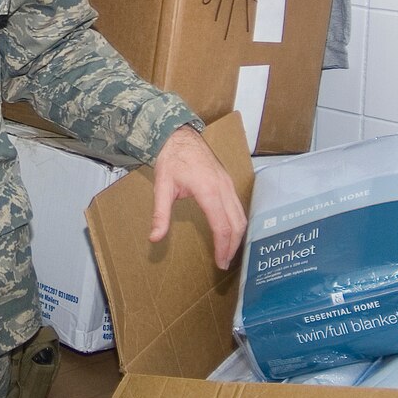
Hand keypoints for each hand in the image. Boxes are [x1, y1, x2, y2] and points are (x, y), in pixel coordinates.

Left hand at [148, 124, 246, 268]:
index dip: (222, 247)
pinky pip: (239, 206)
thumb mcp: (162, 188)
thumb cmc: (172, 159)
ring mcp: (229, 183)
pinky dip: (238, 223)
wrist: (179, 135)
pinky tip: (230, 232)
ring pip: (241, 215)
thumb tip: (155, 238)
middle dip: (233, 246)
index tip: (220, 262)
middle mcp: (223, 187)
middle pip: (237, 224)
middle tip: (224, 262)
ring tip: (229, 251)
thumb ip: (160, 215)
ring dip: (238, 235)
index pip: (222, 226)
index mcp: (208, 191)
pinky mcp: (229, 181)